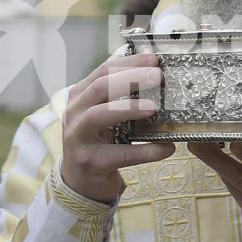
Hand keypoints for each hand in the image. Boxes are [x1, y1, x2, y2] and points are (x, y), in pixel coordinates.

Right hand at [59, 54, 175, 203]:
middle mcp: (75, 113)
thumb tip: (154, 74)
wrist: (80, 181)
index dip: (130, 63)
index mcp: (80, 96)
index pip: (104, 71)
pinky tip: (166, 147)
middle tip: (158, 76)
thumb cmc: (97, 142)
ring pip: (100, 115)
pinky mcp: (90, 162)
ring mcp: (79, 138)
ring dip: (130, 108)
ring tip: (155, 107)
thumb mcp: (102, 114)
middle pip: (100, 87)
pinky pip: (121, 154)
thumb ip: (118, 96)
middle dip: (130, 79)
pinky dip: (146, 151)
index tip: (155, 60)